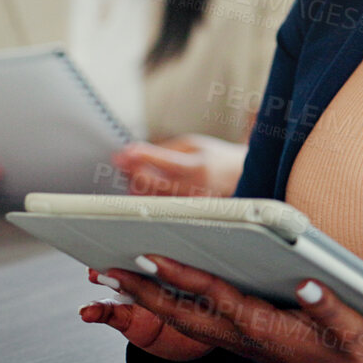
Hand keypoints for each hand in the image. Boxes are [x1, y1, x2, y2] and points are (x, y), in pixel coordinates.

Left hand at [79, 255, 362, 362]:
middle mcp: (244, 335)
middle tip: (106, 269)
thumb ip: (330, 307)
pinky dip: (167, 303)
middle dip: (142, 291)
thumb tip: (309, 281)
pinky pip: (194, 321)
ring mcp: (239, 339)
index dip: (183, 275)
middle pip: (182, 313)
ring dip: (147, 298)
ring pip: (182, 319)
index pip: (215, 297)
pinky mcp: (241, 338)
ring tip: (116, 275)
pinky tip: (154, 289)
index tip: (154, 254)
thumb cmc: (354, 356)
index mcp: (267, 328)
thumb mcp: (354, 331)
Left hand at [110, 135, 246, 197]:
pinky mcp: (185, 217)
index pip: (165, 163)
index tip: (123, 154)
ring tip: (133, 172)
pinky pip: (157, 208)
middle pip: (153, 185)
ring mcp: (189, 206)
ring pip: (151, 199)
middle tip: (122, 162)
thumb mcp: (191, 145)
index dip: (142, 157)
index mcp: (198, 167)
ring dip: (136, 184)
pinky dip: (145, 196)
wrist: (240, 179)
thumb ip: (162, 150)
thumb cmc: (214, 159)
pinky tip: (143, 187)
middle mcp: (194, 189)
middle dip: (132, 172)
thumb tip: (132, 154)